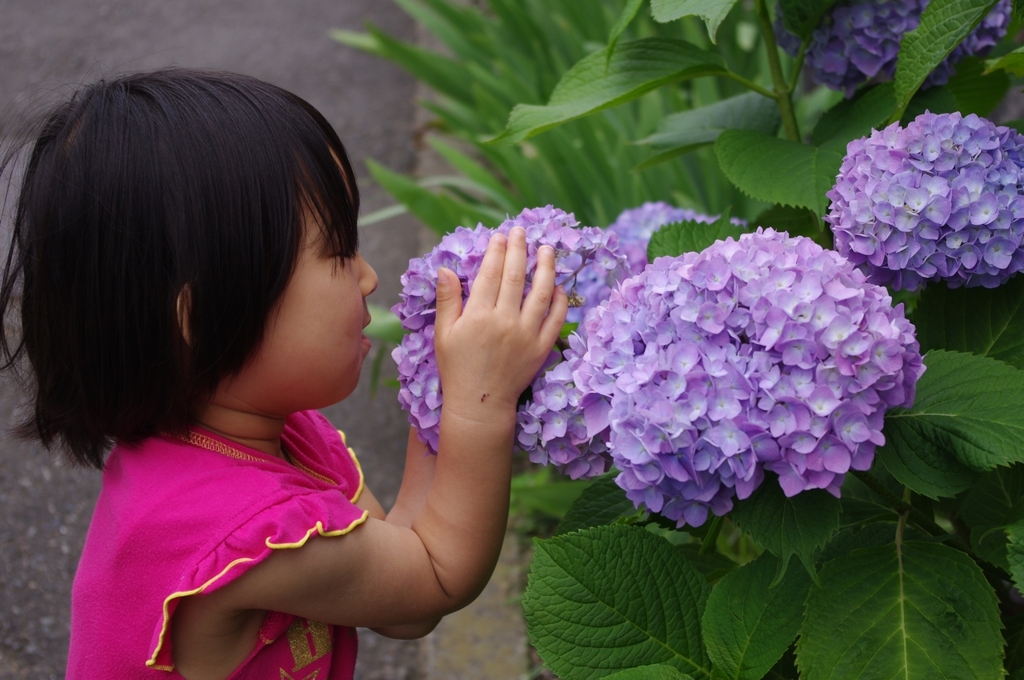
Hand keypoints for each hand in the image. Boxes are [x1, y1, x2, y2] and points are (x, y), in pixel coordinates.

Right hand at [433, 227, 567, 419]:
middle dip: (519, 249)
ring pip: (541, 293)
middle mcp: (505, 321)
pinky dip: (560, 301)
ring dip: (545, 268)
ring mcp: (526, 335)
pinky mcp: (541, 348)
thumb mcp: (444, 334)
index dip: (497, 252)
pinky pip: (555, 319)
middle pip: (515, 276)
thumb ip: (447, 300)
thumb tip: (445, 269)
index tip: (500, 236)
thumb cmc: (457, 368)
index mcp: (479, 316)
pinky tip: (559, 286)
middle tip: (522, 231)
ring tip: (546, 250)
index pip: (491, 274)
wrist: (480, 403)